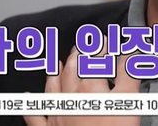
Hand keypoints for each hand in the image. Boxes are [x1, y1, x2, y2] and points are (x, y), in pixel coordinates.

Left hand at [24, 47, 139, 125]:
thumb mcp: (128, 101)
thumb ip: (128, 75)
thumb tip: (130, 56)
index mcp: (88, 87)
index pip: (94, 60)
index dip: (100, 47)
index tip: (104, 41)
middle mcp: (68, 98)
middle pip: (71, 69)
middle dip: (77, 55)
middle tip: (82, 46)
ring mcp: (56, 114)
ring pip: (52, 87)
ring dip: (56, 73)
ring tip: (59, 63)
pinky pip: (35, 115)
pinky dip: (31, 105)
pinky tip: (28, 97)